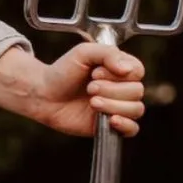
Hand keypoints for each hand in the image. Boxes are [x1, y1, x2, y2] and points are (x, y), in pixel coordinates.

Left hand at [0, 39, 145, 136]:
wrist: (44, 94)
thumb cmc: (63, 71)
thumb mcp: (84, 53)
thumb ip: (108, 54)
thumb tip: (128, 69)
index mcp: (119, 69)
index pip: (138, 71)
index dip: (119, 74)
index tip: (96, 73)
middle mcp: (122, 88)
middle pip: (137, 91)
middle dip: (112, 90)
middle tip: (89, 88)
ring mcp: (117, 107)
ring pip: (135, 109)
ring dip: (113, 105)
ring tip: (92, 102)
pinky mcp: (110, 125)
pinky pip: (132, 129)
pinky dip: (125, 125)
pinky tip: (110, 120)